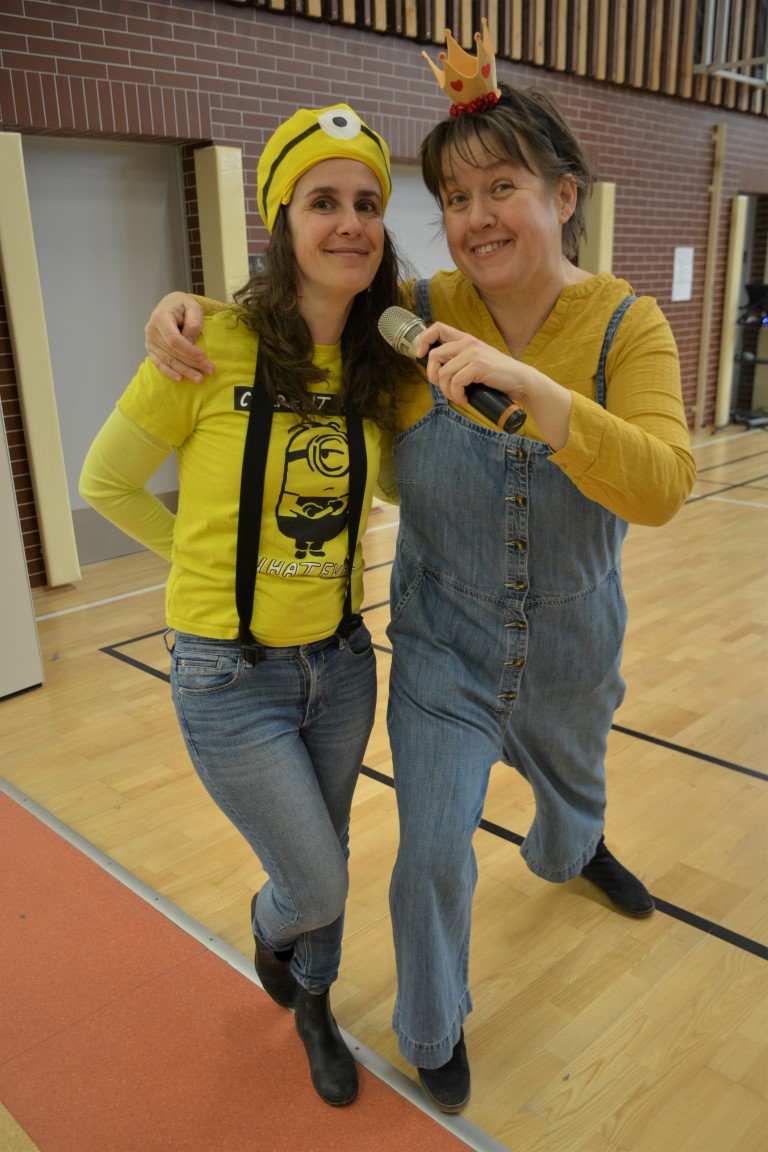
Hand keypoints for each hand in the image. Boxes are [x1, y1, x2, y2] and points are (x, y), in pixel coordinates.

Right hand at [144, 293, 211, 381]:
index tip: (203, 357)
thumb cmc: (183, 305)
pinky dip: (169, 372)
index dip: (188, 351)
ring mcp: (149, 341)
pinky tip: (180, 379)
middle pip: (172, 352)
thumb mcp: (193, 306)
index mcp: (160, 318)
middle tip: (209, 370)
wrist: (170, 304)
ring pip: (167, 360)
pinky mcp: (151, 349)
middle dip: (191, 363)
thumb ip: (193, 322)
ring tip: (199, 379)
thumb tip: (191, 342)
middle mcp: (151, 330)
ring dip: (184, 371)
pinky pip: (159, 363)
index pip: (173, 340)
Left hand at [414, 321, 572, 450]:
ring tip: (459, 397)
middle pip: (434, 356)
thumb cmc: (498, 377)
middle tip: (446, 388)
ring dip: (448, 391)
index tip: (420, 355)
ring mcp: (473, 353)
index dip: (423, 340)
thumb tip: (437, 372)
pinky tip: (466, 398)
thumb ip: (460, 360)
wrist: (521, 381)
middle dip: (434, 377)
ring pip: (443, 373)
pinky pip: (455, 382)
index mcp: (466, 339)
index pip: (437, 328)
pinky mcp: (478, 366)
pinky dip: (457, 395)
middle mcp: (468, 343)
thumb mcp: (477, 362)